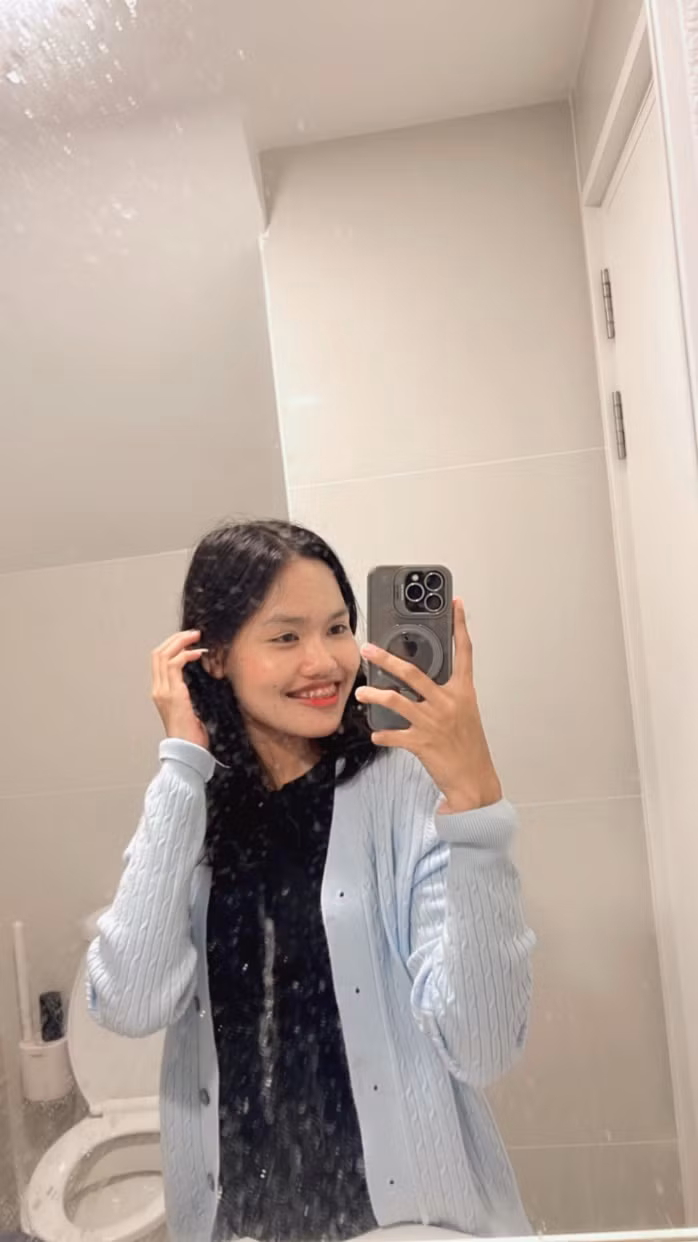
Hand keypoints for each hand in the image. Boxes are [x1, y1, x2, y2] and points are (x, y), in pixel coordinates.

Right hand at [151, 631, 208, 748]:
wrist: (188, 751)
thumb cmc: (192, 735)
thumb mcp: (191, 709)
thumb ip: (190, 693)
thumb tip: (204, 680)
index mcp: (160, 692)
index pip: (159, 660)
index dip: (173, 646)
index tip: (190, 641)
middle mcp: (158, 689)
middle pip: (158, 653)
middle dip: (175, 639)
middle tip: (194, 633)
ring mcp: (162, 691)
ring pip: (164, 655)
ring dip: (180, 642)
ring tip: (196, 637)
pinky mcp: (172, 694)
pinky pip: (174, 665)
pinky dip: (186, 655)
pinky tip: (198, 654)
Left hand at [356, 599, 501, 812]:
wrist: (474, 782)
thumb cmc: (469, 748)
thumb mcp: (465, 714)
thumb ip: (447, 695)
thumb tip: (424, 683)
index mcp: (463, 693)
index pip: (464, 653)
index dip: (460, 626)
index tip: (456, 604)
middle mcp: (448, 703)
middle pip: (414, 673)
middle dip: (387, 659)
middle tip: (369, 649)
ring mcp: (434, 722)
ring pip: (396, 701)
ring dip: (374, 696)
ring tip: (361, 693)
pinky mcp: (421, 743)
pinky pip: (393, 735)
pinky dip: (382, 735)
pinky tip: (376, 734)